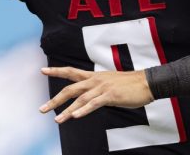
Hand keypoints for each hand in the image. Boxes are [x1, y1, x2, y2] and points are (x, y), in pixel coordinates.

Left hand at [38, 67, 153, 123]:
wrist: (147, 82)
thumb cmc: (129, 85)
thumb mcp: (109, 83)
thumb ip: (97, 89)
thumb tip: (88, 97)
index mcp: (94, 76)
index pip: (71, 72)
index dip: (56, 71)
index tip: (42, 71)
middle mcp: (95, 80)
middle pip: (70, 89)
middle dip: (55, 100)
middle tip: (42, 109)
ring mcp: (102, 87)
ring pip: (80, 99)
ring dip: (67, 111)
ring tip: (57, 120)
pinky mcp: (111, 95)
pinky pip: (94, 104)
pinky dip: (84, 110)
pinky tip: (75, 116)